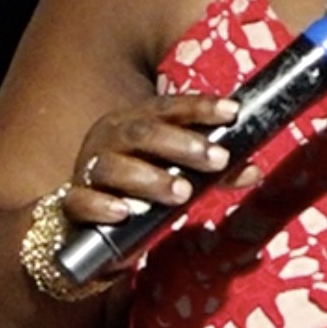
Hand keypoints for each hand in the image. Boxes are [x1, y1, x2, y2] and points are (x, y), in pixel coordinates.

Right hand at [62, 94, 262, 225]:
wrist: (88, 220)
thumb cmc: (141, 186)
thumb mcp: (178, 173)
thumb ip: (213, 172)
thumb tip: (253, 170)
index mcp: (136, 122)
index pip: (169, 108)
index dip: (200, 107)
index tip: (233, 111)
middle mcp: (110, 138)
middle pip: (143, 133)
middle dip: (182, 144)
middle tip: (218, 159)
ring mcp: (89, 170)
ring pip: (114, 166)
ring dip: (150, 178)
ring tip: (183, 191)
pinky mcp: (73, 204)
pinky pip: (79, 201)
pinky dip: (101, 205)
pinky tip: (123, 213)